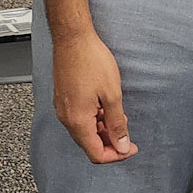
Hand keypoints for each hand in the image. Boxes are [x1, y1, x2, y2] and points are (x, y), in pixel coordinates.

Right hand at [51, 29, 137, 163]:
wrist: (72, 37)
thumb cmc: (90, 59)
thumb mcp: (112, 94)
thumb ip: (117, 124)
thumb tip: (122, 145)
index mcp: (77, 120)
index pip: (96, 154)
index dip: (117, 155)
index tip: (130, 148)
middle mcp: (66, 117)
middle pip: (89, 144)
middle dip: (110, 143)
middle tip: (128, 134)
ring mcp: (62, 107)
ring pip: (84, 131)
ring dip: (102, 130)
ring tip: (118, 115)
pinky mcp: (63, 98)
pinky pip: (79, 118)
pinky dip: (94, 119)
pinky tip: (105, 106)